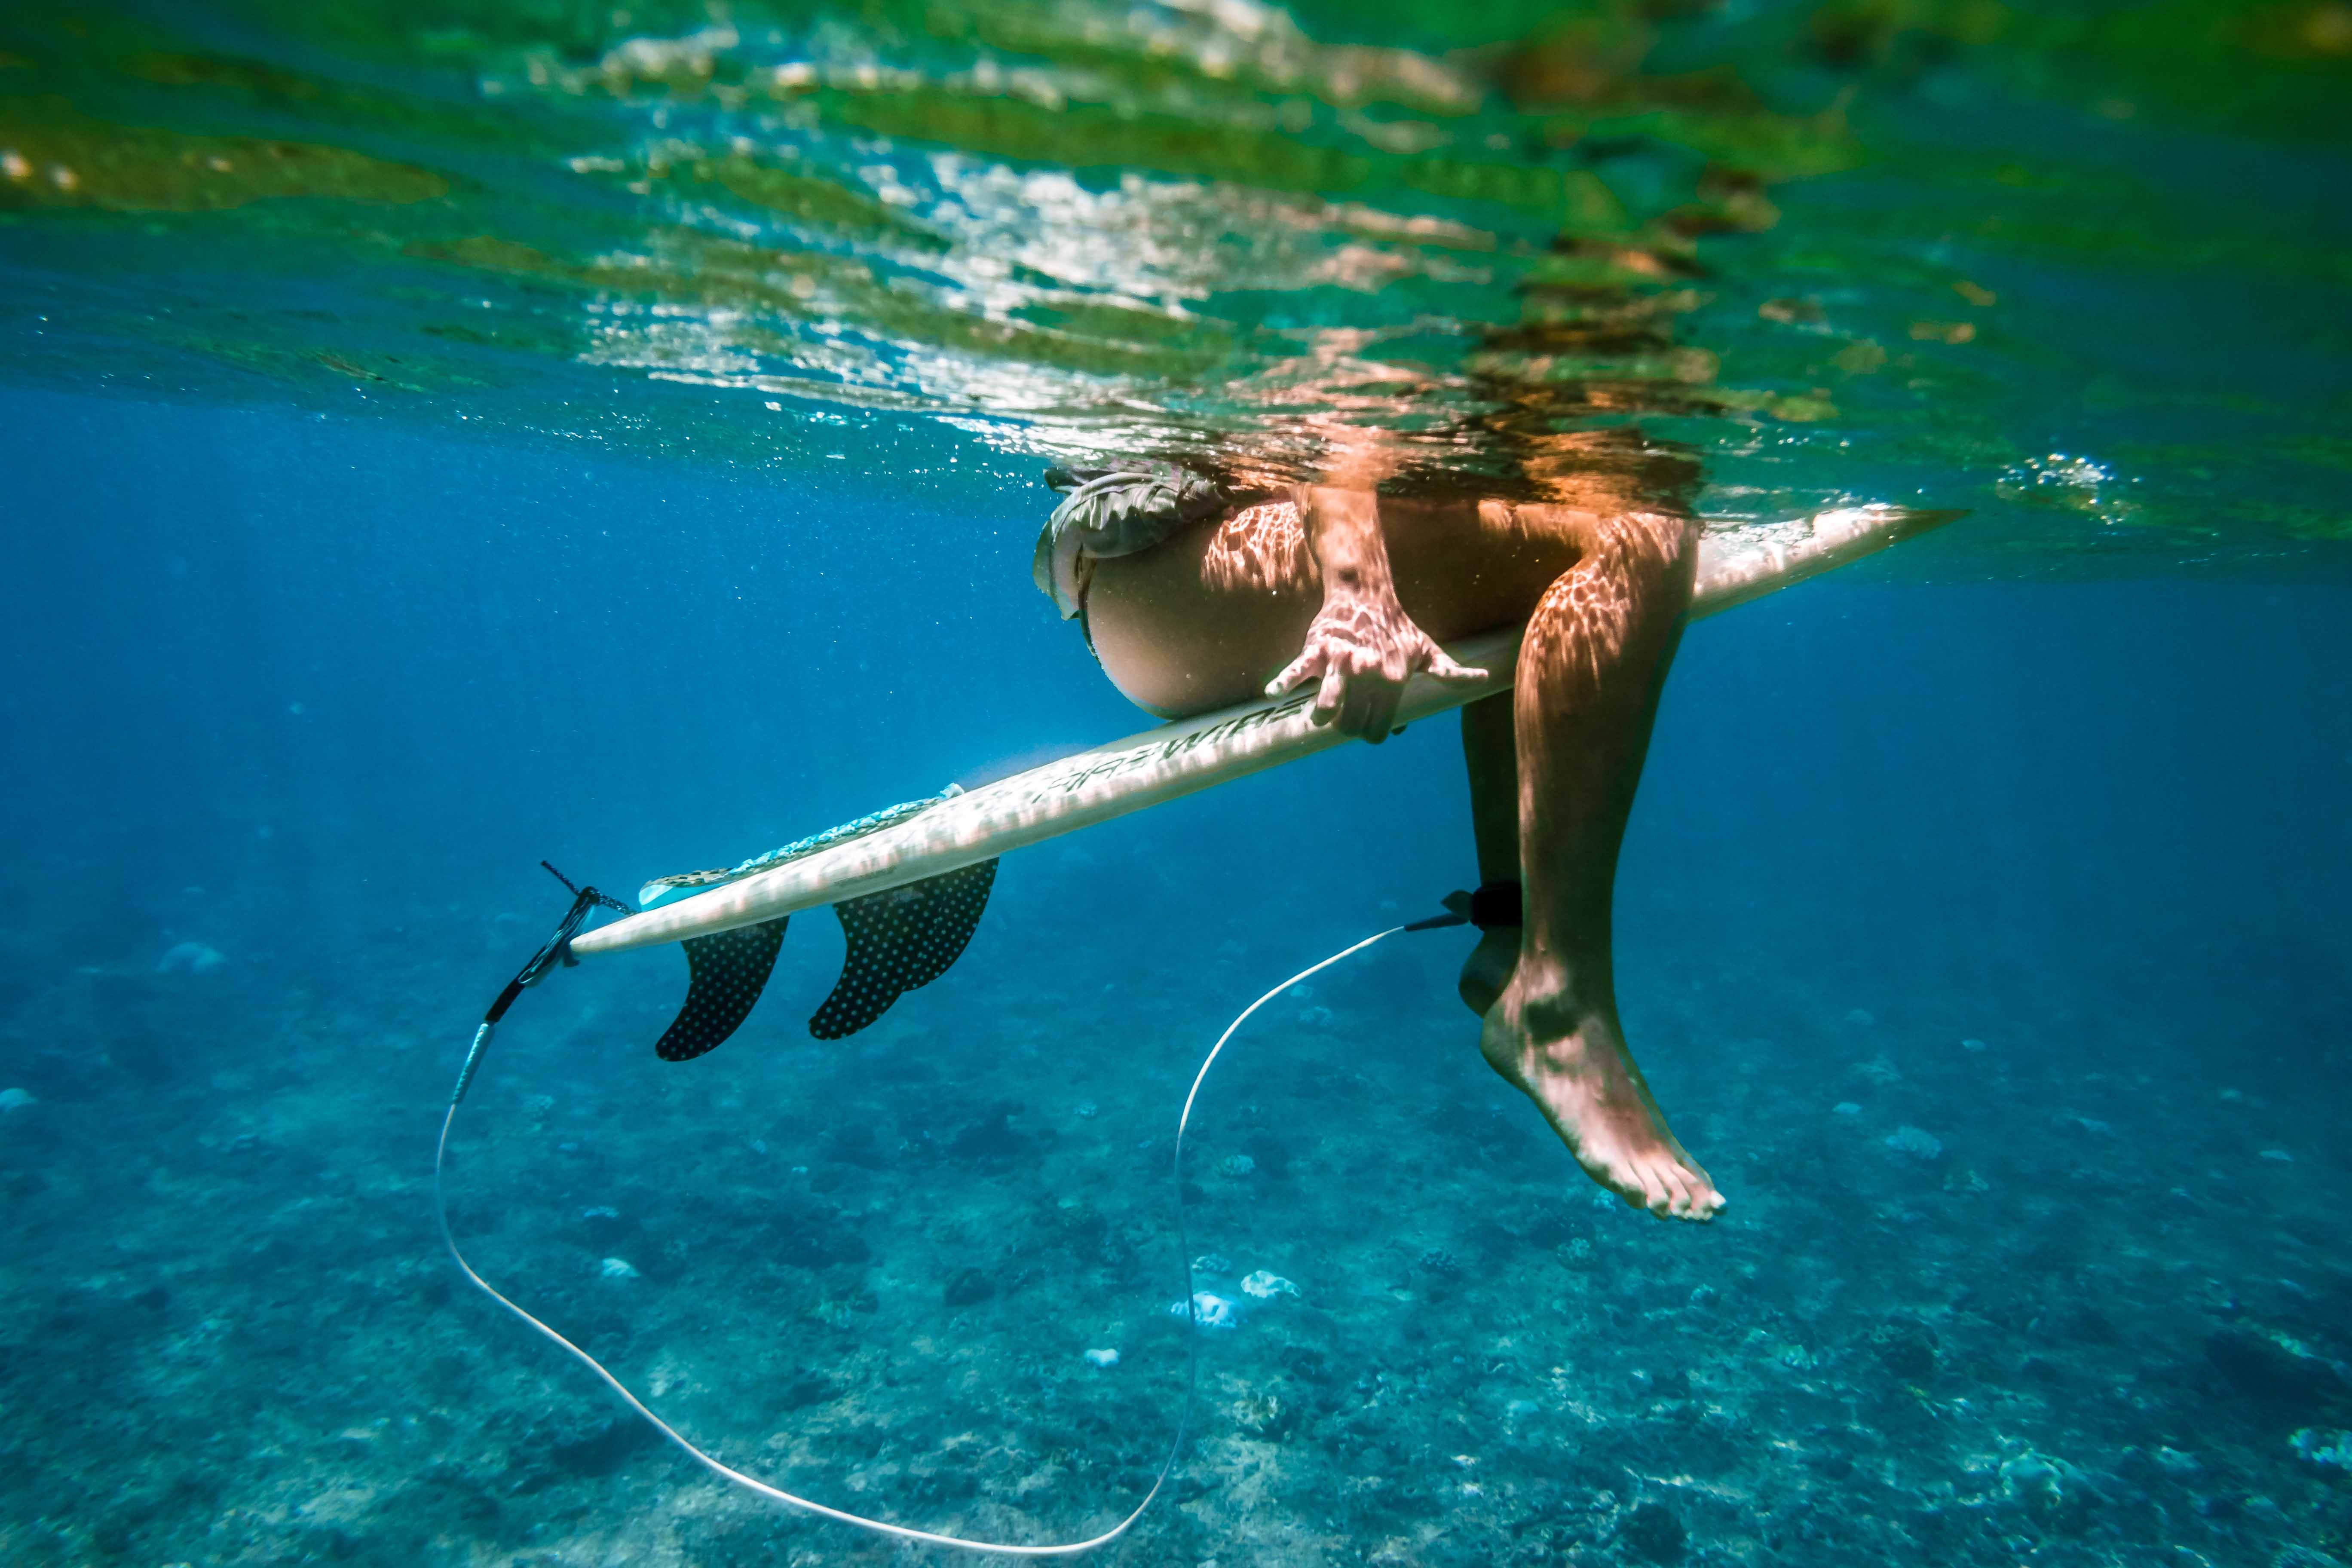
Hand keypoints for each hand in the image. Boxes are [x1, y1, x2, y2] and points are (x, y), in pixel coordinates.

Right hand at [1266, 593, 1487, 741]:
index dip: (1370, 733)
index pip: (1377, 730)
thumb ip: (1451, 672)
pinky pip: (1297, 670)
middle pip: (1350, 725)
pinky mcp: (1318, 649)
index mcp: (1394, 682)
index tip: (1366, 724)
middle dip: (1345, 727)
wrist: (1367, 594)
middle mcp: (1369, 675)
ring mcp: (1342, 663)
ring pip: (1328, 707)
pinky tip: (1274, 695)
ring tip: (1320, 715)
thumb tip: (1485, 678)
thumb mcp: (1427, 651)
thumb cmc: (1397, 627)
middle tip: (1345, 716)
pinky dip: (1284, 682)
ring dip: (1322, 716)